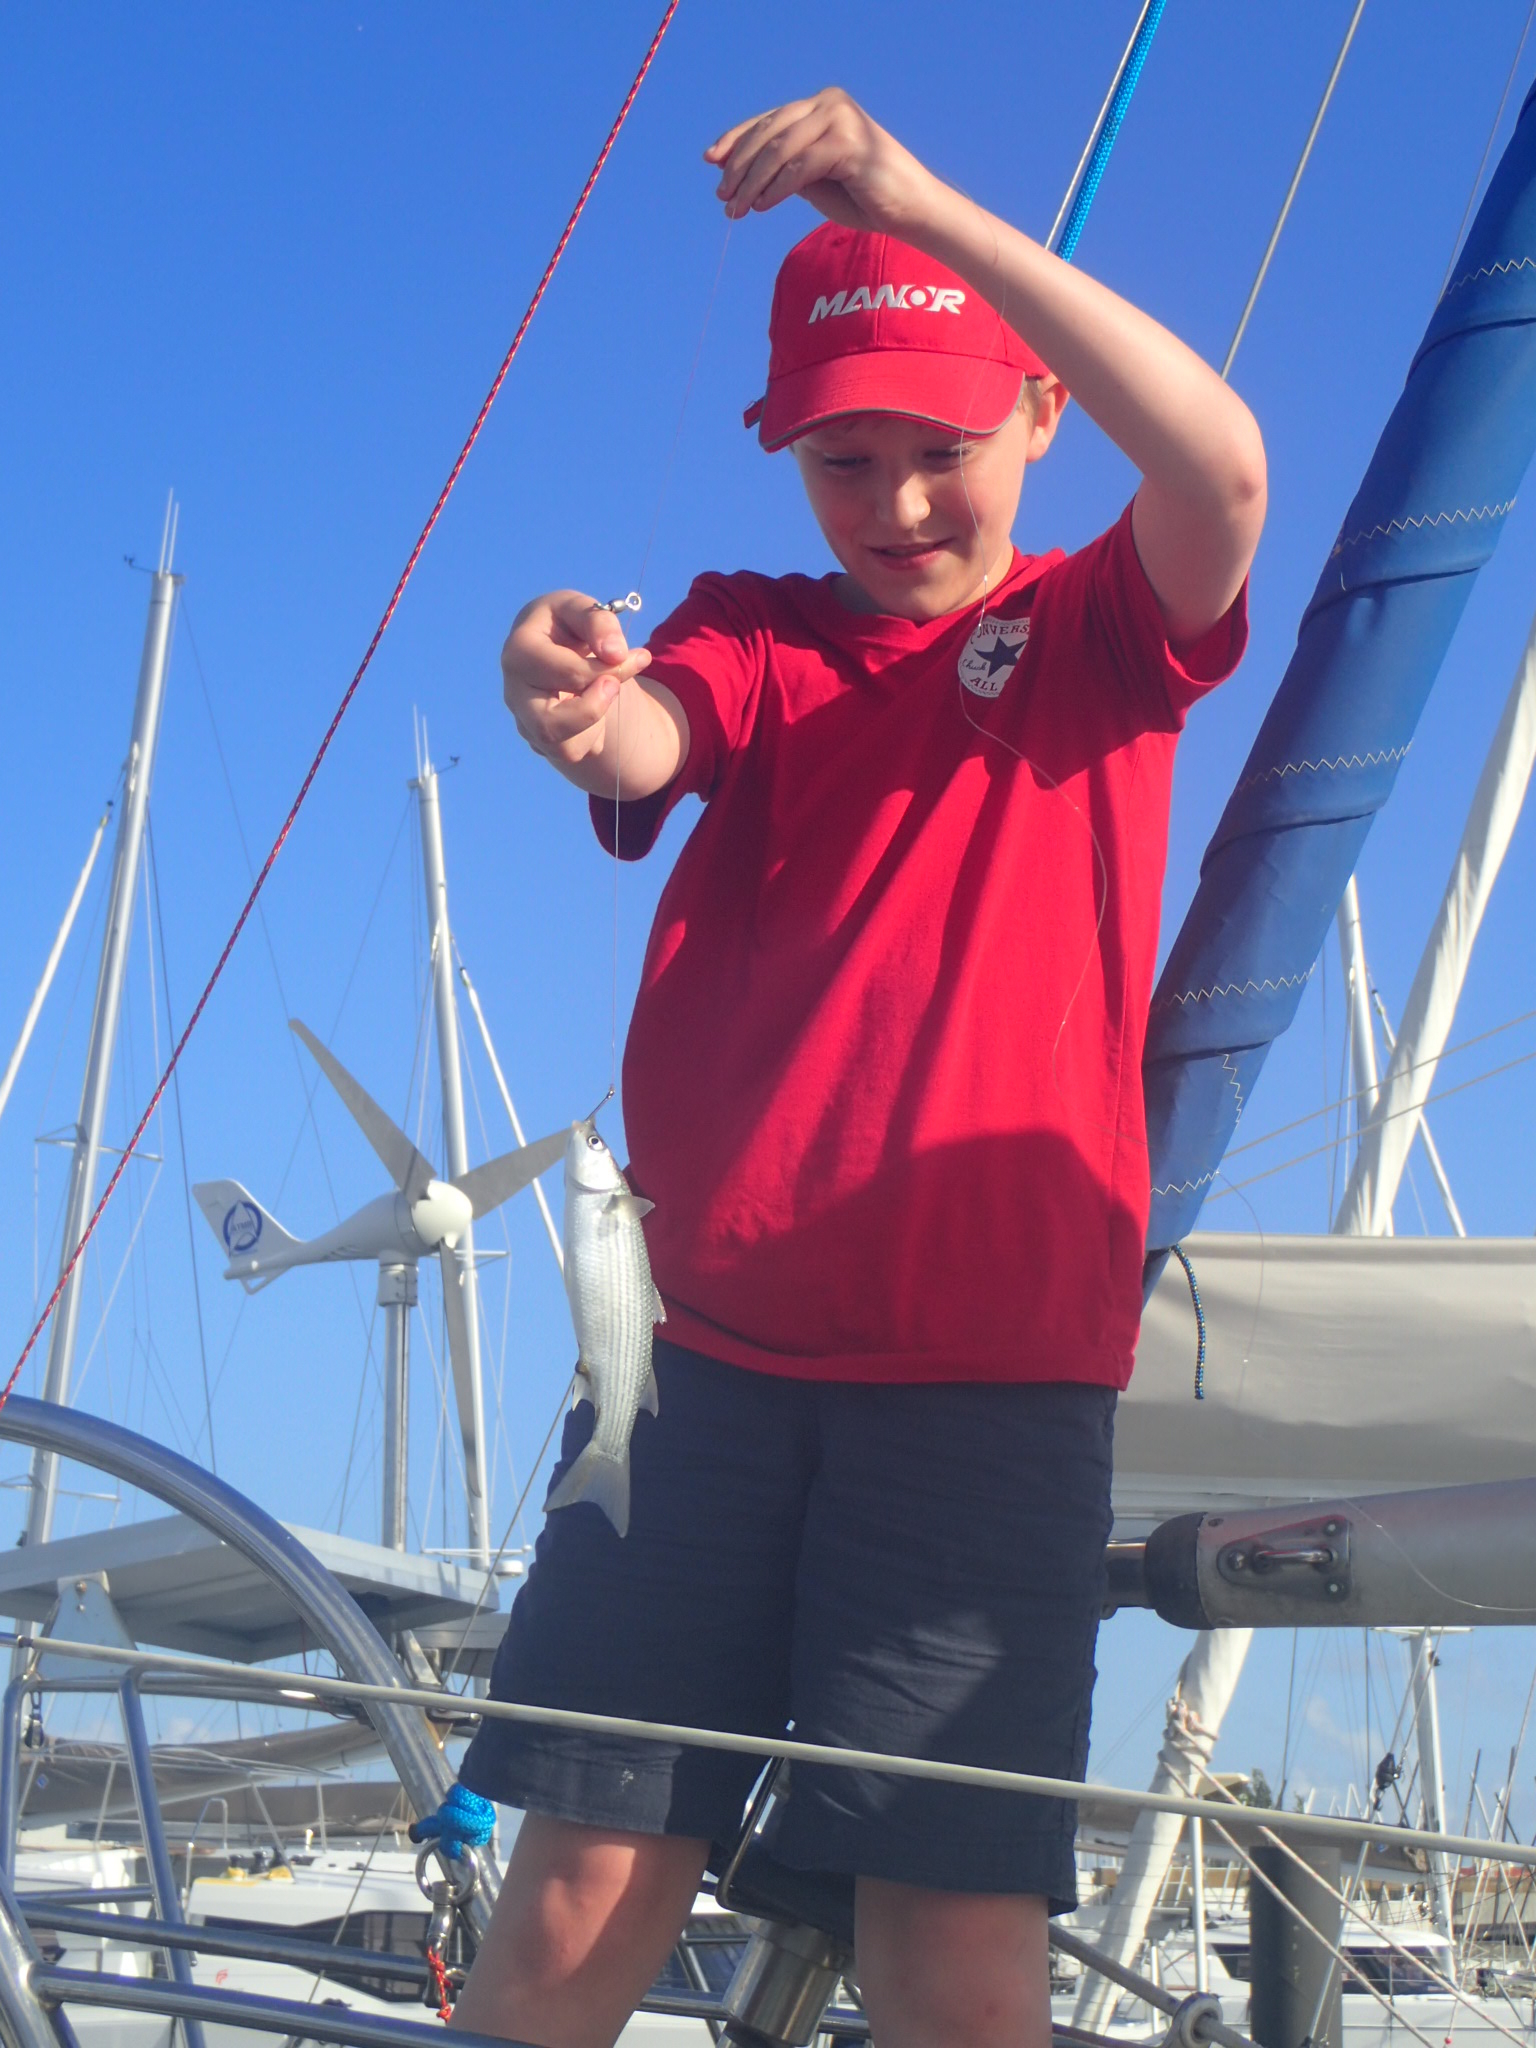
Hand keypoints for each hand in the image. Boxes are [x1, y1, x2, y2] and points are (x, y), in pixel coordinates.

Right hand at [501, 591, 651, 767]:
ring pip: (564, 750)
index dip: (609, 669)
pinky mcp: (539, 740)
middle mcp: (514, 692)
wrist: (556, 647)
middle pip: (549, 726)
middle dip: (594, 710)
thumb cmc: (566, 624)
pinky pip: (573, 753)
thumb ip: (598, 621)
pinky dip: (594, 735)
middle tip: (614, 687)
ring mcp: (524, 720)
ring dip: (596, 725)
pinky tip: (592, 707)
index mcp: (519, 652)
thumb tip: (615, 653)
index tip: (639, 656)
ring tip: (603, 694)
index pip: (566, 673)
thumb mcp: (581, 609)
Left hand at [705, 89, 941, 239]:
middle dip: (739, 166)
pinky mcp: (848, 143)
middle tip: (722, 195)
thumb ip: (785, 167)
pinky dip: (776, 188)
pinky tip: (761, 206)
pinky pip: (799, 167)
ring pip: (779, 150)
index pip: (769, 120)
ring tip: (736, 209)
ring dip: (752, 183)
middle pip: (769, 132)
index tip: (711, 160)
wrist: (911, 209)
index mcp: (821, 105)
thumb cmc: (864, 196)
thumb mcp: (815, 178)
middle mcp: (829, 104)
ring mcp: (839, 119)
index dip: (736, 140)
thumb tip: (739, 170)